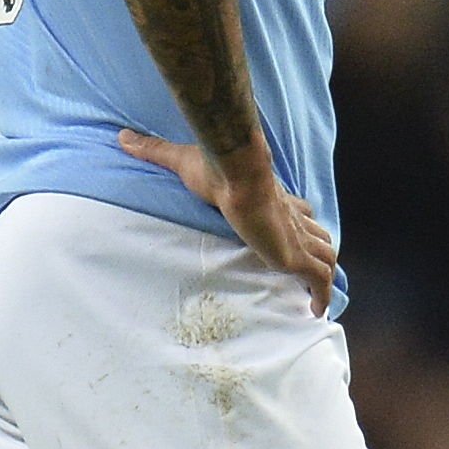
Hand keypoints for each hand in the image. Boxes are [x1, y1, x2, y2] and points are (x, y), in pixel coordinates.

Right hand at [119, 127, 338, 315]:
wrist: (237, 174)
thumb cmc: (217, 168)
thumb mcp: (181, 159)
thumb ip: (154, 150)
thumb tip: (122, 137)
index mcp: (273, 198)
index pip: (299, 210)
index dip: (303, 221)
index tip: (300, 234)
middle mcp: (290, 218)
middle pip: (318, 234)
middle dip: (317, 250)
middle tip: (310, 270)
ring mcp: (296, 238)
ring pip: (326, 255)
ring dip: (323, 274)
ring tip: (315, 294)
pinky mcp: (296, 256)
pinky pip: (320, 279)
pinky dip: (323, 295)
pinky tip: (316, 311)